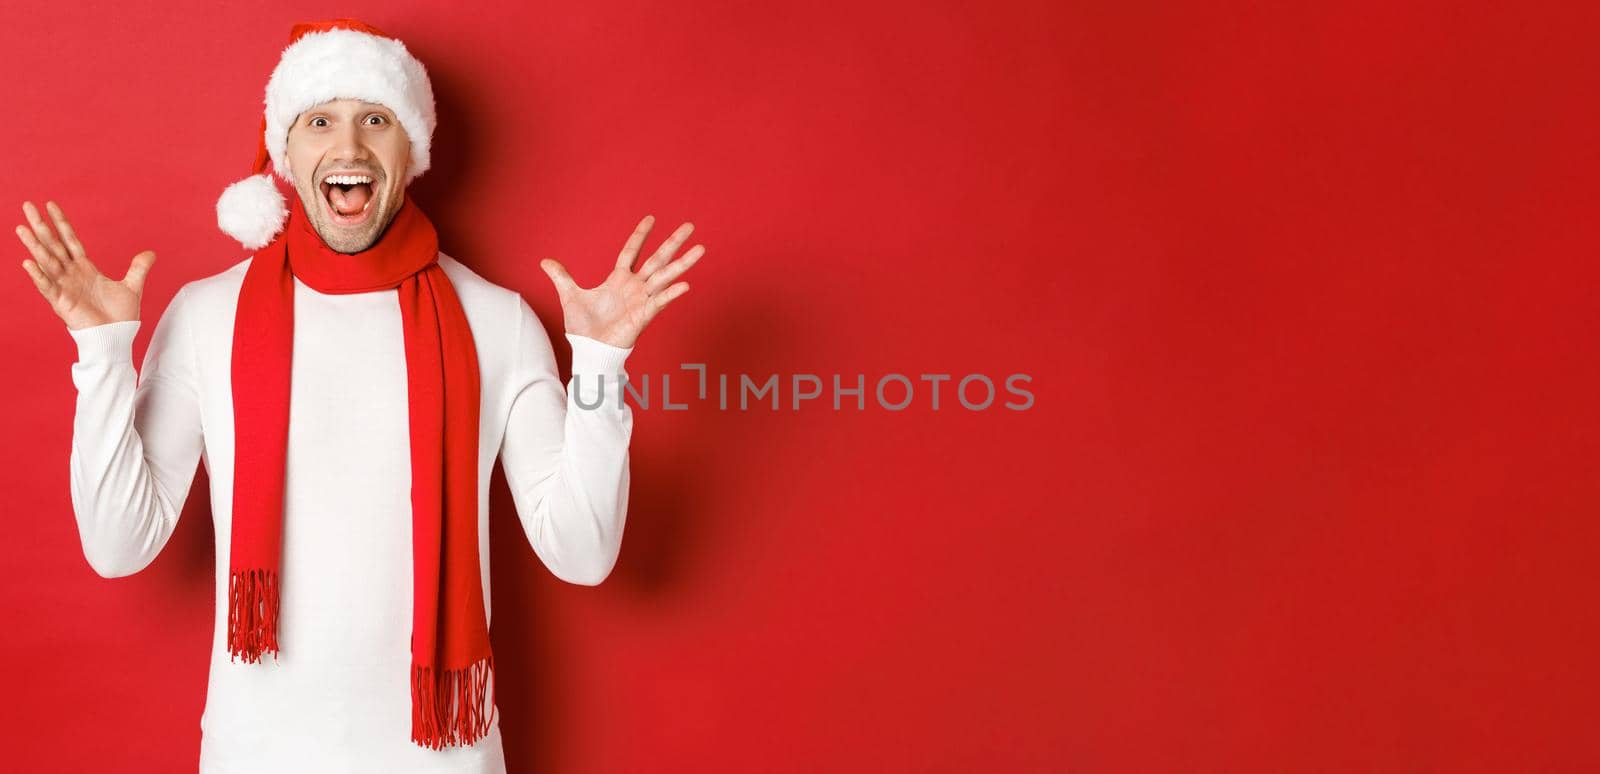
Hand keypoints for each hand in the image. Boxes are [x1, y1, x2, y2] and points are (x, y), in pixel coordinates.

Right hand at [15, 200, 155, 330]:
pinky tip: (28, 263)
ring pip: (46, 261)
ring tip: (21, 228)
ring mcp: (64, 287)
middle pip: (53, 245)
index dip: (61, 223)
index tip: (50, 205)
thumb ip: (138, 268)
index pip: (69, 240)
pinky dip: (38, 276)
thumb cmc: (120, 316)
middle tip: (27, 205)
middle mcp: (70, 274)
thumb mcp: (132, 287)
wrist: (116, 338)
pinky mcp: (62, 303)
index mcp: (85, 268)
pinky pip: (47, 287)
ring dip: (34, 245)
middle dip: (41, 226)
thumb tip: (151, 253)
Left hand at [539, 215, 703, 348]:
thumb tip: (545, 261)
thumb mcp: (570, 296)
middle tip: (690, 226)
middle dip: (673, 243)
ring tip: (700, 249)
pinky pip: (660, 302)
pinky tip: (685, 285)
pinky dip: (671, 294)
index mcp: (619, 279)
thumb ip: (561, 277)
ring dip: (682, 263)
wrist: (589, 351)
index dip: (640, 235)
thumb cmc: (583, 328)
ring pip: (665, 276)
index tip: (651, 218)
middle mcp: (635, 287)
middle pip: (657, 259)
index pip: (632, 251)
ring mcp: (642, 300)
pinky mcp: (644, 315)